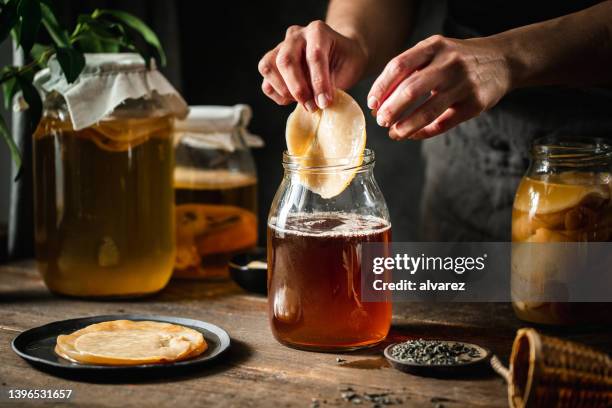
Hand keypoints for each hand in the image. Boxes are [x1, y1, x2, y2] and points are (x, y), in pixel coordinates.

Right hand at [258, 20, 367, 110]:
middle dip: (297, 88)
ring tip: (303, 102)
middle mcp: (296, 36)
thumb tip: (319, 103)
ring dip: (284, 90)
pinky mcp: (272, 64)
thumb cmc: (345, 62)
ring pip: (268, 67)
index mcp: (317, 31)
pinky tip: (293, 99)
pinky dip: (277, 95)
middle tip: (311, 106)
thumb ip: (333, 83)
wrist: (339, 55)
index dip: (319, 83)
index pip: (314, 56)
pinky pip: (266, 82)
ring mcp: (280, 48)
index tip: (324, 103)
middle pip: (286, 60)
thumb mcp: (349, 69)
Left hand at [368, 35, 510, 139]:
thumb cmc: (457, 60)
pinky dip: (424, 132)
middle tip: (381, 121)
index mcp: (434, 46)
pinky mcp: (475, 104)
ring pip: (428, 111)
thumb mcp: (435, 52)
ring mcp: (464, 84)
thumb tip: (379, 100)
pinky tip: (413, 135)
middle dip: (391, 109)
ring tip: (394, 134)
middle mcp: (449, 63)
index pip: (398, 66)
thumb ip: (409, 70)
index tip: (371, 103)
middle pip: (411, 89)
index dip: (381, 87)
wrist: (503, 60)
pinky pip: (444, 123)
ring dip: (406, 126)